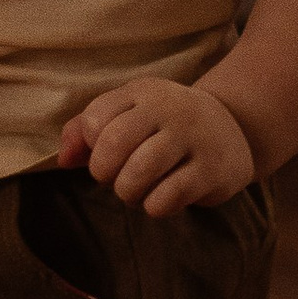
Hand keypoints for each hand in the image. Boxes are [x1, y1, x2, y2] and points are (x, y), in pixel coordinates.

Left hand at [57, 75, 257, 214]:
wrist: (233, 128)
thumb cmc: (164, 126)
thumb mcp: (127, 114)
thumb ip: (85, 131)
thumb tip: (64, 160)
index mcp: (142, 92)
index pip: (96, 119)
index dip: (90, 146)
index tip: (103, 153)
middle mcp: (169, 109)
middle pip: (114, 145)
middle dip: (104, 172)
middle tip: (114, 178)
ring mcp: (194, 138)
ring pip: (139, 173)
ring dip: (127, 192)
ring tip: (136, 191)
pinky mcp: (213, 170)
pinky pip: (166, 197)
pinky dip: (154, 206)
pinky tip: (162, 199)